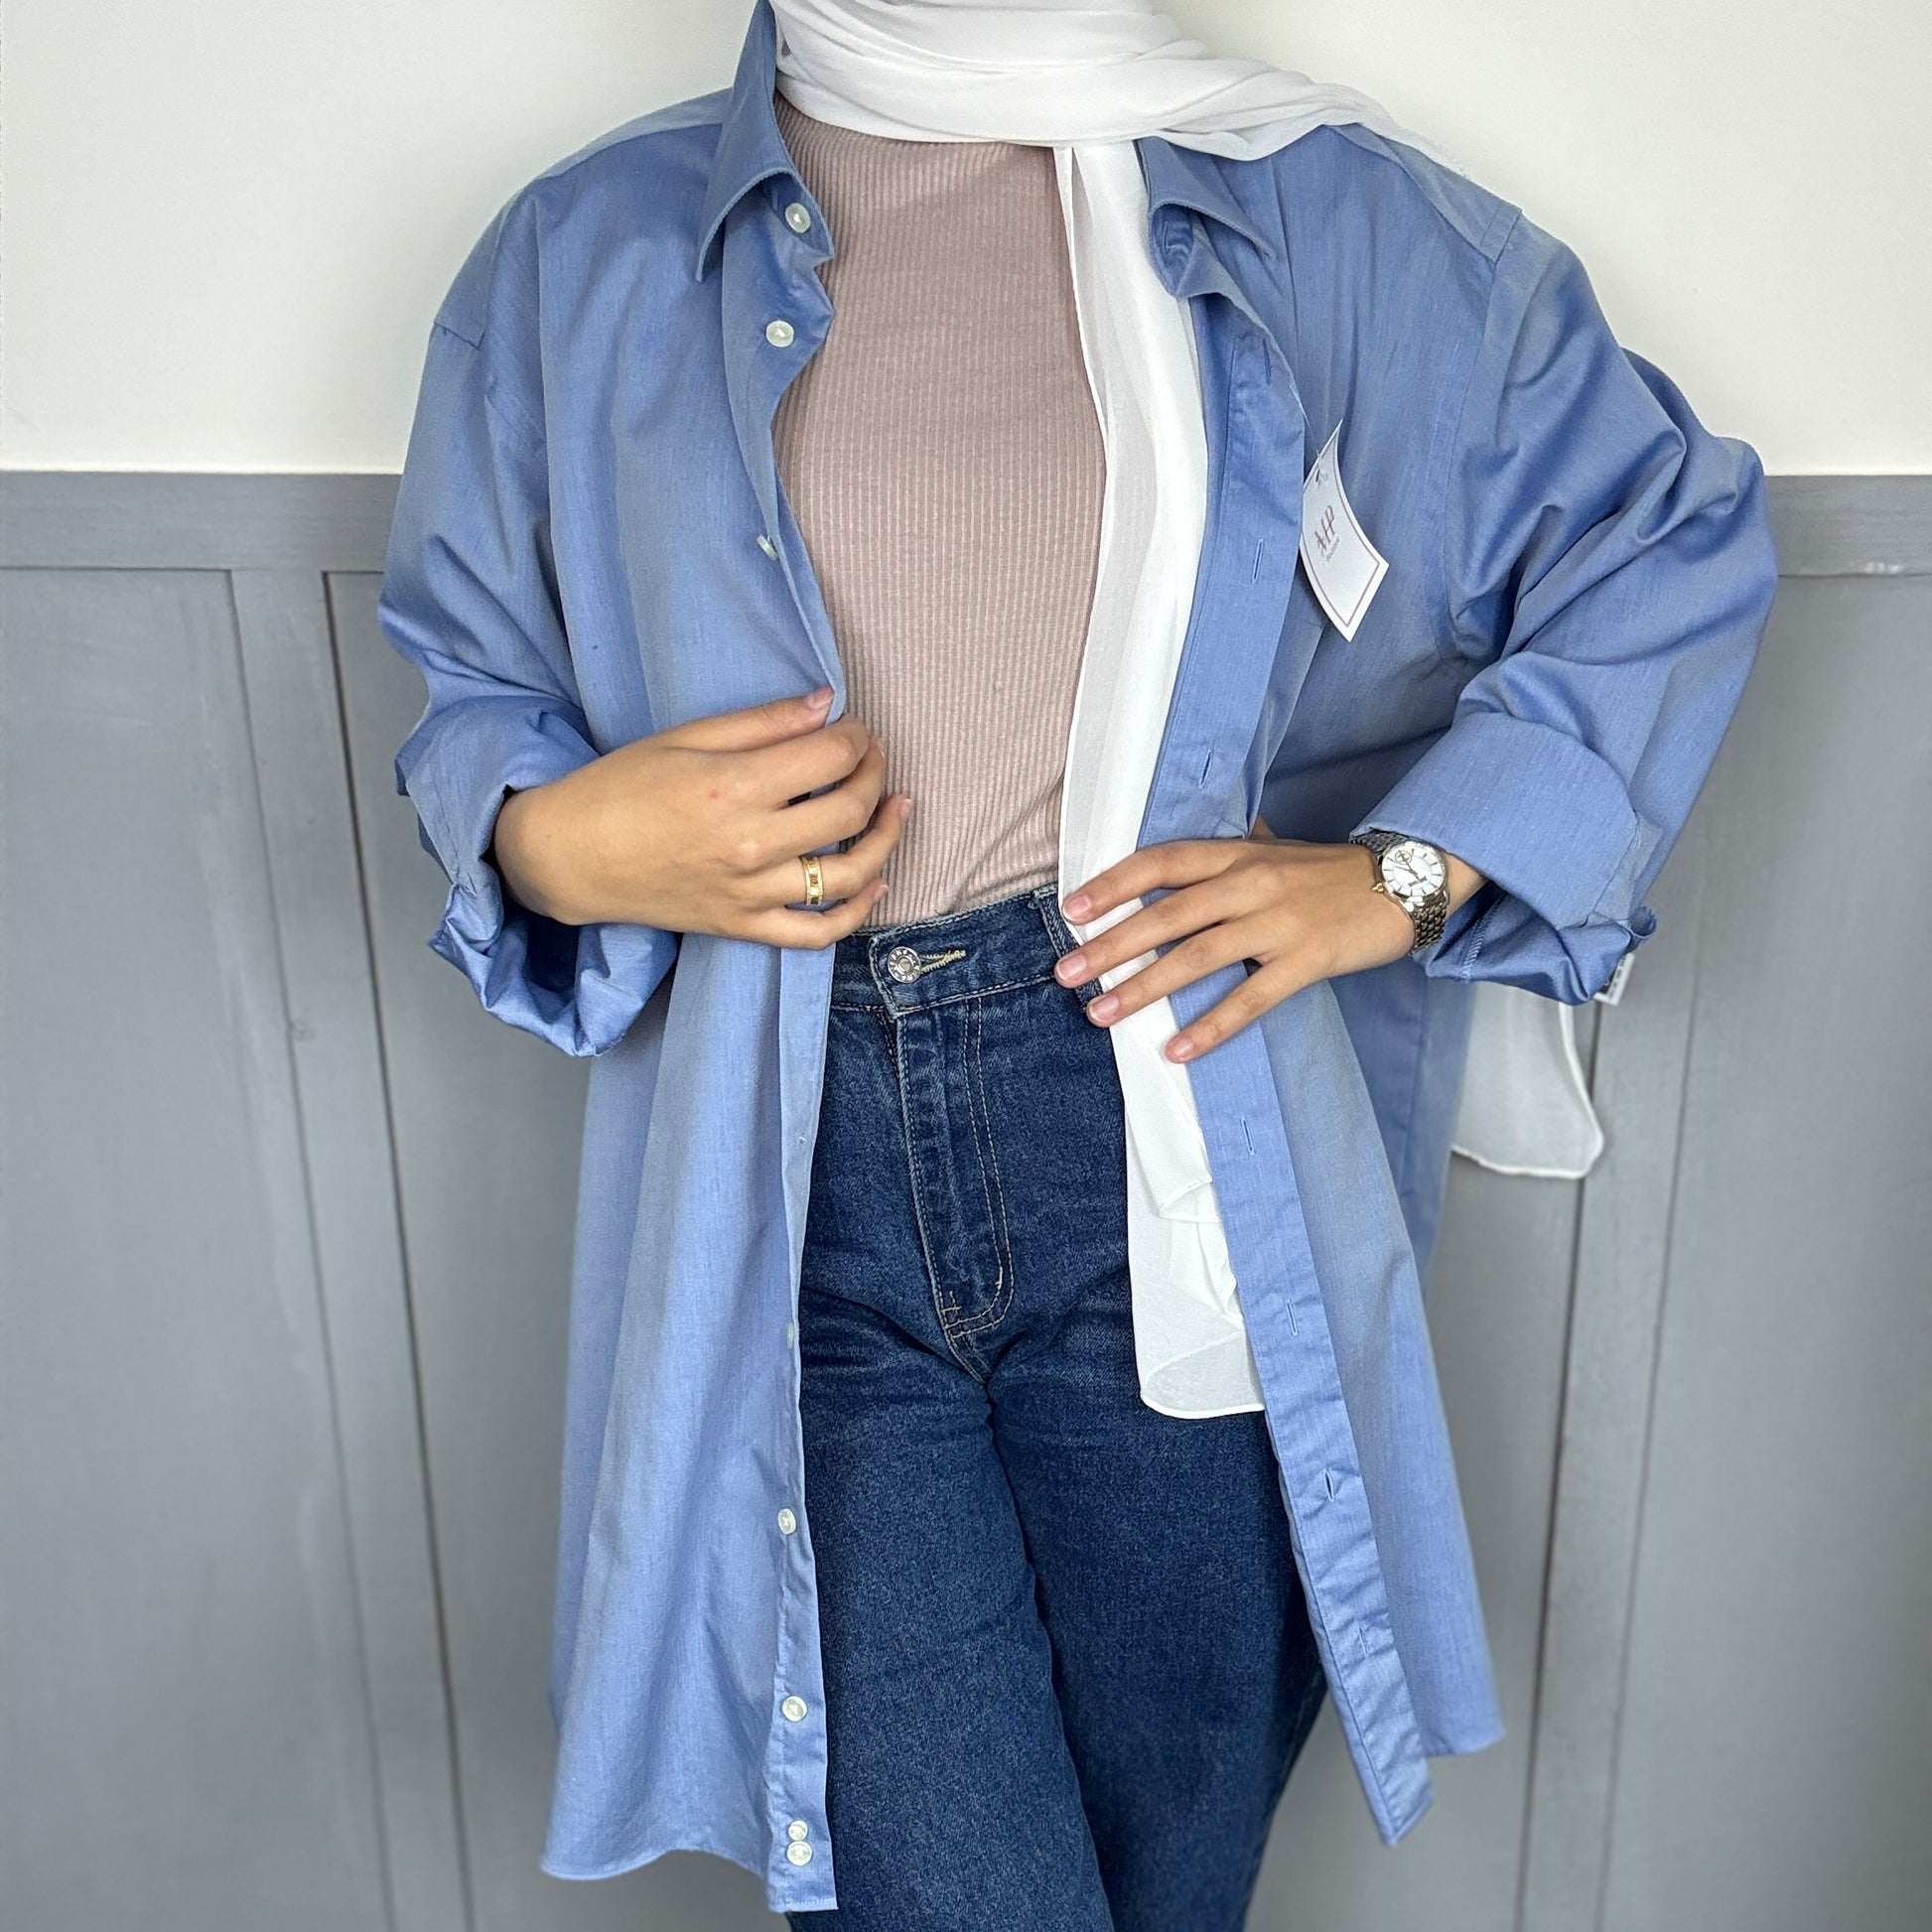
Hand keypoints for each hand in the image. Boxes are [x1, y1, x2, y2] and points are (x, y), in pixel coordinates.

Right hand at [490, 684, 910, 945]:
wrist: (569, 856)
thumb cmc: (620, 787)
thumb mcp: (686, 736)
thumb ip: (762, 722)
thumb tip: (826, 703)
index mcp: (734, 788)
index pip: (829, 757)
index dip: (856, 736)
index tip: (855, 727)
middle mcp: (750, 845)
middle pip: (848, 809)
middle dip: (875, 773)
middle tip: (873, 756)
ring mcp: (750, 893)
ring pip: (847, 876)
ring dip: (886, 839)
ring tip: (898, 809)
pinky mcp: (742, 926)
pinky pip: (816, 933)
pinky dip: (855, 912)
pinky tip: (875, 882)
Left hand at [1053, 817, 1484, 1062]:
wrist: (1408, 881)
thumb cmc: (1331, 872)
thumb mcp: (1274, 850)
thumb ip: (1225, 855)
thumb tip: (1176, 858)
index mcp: (1236, 855)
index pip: (1161, 862)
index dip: (1114, 884)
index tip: (1072, 909)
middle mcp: (1250, 884)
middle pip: (1167, 913)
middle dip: (1111, 944)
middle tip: (1066, 972)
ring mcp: (1278, 923)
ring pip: (1198, 956)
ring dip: (1144, 987)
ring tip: (1102, 1013)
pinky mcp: (1306, 961)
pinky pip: (1250, 998)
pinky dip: (1212, 1025)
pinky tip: (1178, 1050)